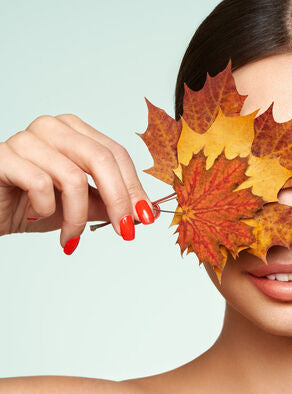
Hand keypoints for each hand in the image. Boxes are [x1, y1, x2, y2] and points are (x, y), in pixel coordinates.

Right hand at [0, 114, 157, 252]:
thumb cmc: (28, 204)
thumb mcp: (78, 206)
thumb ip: (107, 203)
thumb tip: (143, 213)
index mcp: (74, 132)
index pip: (116, 154)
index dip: (135, 186)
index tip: (146, 217)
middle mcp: (52, 127)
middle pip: (102, 159)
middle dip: (119, 199)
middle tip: (125, 230)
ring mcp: (26, 138)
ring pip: (72, 177)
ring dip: (78, 216)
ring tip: (70, 236)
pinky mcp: (3, 157)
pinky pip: (40, 184)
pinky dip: (47, 210)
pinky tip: (38, 217)